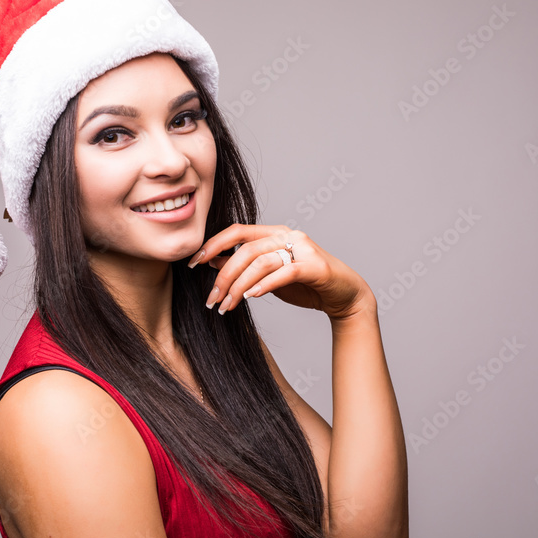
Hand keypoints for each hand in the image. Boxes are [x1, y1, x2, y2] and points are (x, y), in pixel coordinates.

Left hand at [186, 224, 374, 320]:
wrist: (344, 296)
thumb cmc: (305, 285)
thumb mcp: (269, 274)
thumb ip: (246, 265)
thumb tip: (213, 261)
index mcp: (275, 233)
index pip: (237, 231)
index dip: (213, 244)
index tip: (193, 263)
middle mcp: (288, 235)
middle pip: (246, 250)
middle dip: (223, 276)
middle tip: (212, 300)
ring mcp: (303, 248)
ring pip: (261, 262)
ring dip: (239, 286)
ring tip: (227, 306)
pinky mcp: (314, 266)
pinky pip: (284, 272)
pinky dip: (264, 285)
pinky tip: (251, 297)